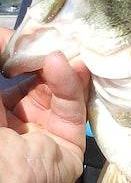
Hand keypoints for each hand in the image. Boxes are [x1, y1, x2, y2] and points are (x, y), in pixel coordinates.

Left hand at [0, 27, 89, 182]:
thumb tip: (6, 32)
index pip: (18, 81)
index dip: (26, 57)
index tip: (32, 34)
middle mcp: (21, 129)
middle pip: (44, 86)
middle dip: (48, 60)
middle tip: (52, 35)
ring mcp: (47, 139)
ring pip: (63, 96)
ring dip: (62, 69)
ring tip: (58, 47)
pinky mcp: (70, 150)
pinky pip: (73, 112)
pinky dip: (70, 84)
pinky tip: (60, 64)